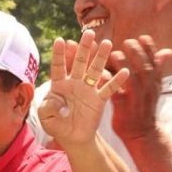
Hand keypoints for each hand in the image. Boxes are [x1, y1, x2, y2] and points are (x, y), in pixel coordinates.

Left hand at [37, 30, 128, 150]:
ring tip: (107, 44)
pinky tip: (125, 71)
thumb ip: (46, 108)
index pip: (58, 67)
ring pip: (95, 71)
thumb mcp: (46, 118)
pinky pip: (109, 89)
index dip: (59, 55)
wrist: (73, 138)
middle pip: (80, 63)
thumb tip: (55, 100)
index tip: (60, 40)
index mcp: (59, 86)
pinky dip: (116, 81)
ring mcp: (88, 90)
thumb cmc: (57, 126)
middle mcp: (75, 83)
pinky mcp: (99, 100)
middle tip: (89, 33)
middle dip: (84, 48)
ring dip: (101, 58)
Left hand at [109, 36, 171, 143]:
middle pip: (145, 67)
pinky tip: (103, 75)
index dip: (150, 48)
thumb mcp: (154, 88)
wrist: (143, 134)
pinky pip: (116, 94)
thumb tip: (167, 52)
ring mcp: (135, 99)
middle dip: (137, 53)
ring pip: (132, 80)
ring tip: (115, 54)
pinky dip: (110, 84)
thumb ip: (157, 69)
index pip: (155, 62)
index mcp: (154, 82)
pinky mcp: (123, 108)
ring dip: (124, 66)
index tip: (142, 37)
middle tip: (128, 42)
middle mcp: (147, 89)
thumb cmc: (144, 107)